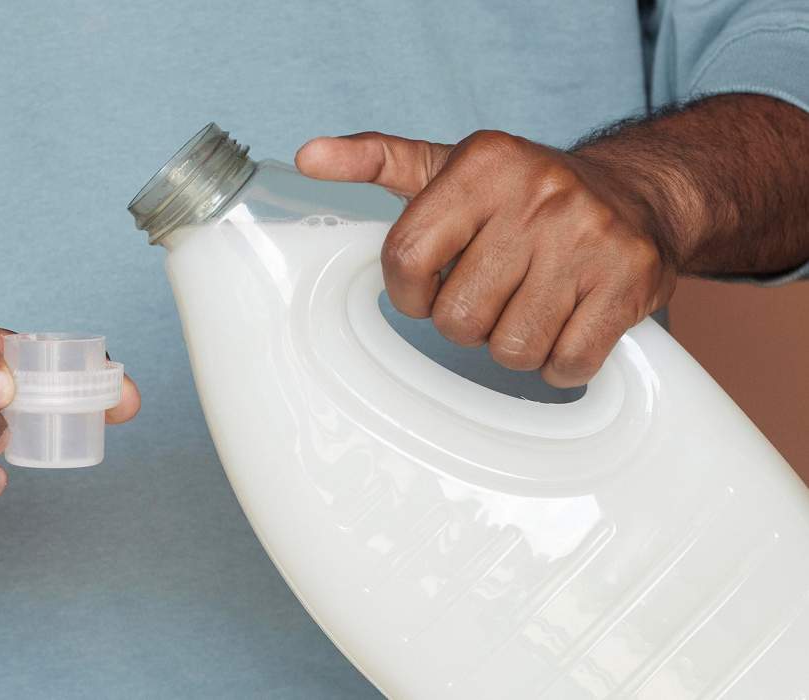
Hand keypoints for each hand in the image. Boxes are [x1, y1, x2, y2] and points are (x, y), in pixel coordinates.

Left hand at [296, 130, 676, 387]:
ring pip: (511, 347)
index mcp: (483, 163)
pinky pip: (567, 362)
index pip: (406, 257)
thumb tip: (307, 156)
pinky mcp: (629, 280)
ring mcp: (589, 237)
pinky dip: (560, 362)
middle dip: (467, 321)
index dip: (409, 293)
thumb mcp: (447, 166)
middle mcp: (538, 193)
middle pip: (458, 315)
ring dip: (513, 345)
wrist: (639, 194)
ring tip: (529, 306)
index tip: (428, 288)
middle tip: (492, 294)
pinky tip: (566, 325)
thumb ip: (375, 161)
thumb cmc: (522, 193)